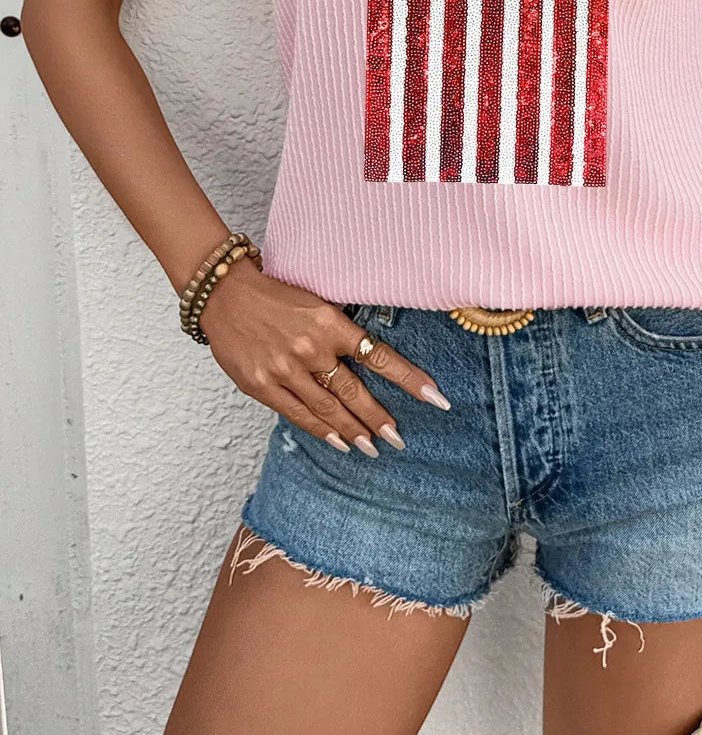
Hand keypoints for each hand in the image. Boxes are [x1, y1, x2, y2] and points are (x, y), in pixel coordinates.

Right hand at [198, 260, 451, 455]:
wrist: (225, 295)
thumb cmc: (275, 296)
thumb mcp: (316, 303)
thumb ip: (339, 331)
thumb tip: (369, 359)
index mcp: (330, 322)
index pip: (379, 355)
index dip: (409, 379)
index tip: (435, 397)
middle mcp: (311, 347)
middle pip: (355, 391)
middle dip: (380, 418)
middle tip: (399, 438)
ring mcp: (285, 369)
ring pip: (329, 408)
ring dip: (355, 430)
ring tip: (373, 447)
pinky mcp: (262, 385)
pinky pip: (299, 414)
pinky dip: (322, 430)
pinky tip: (339, 441)